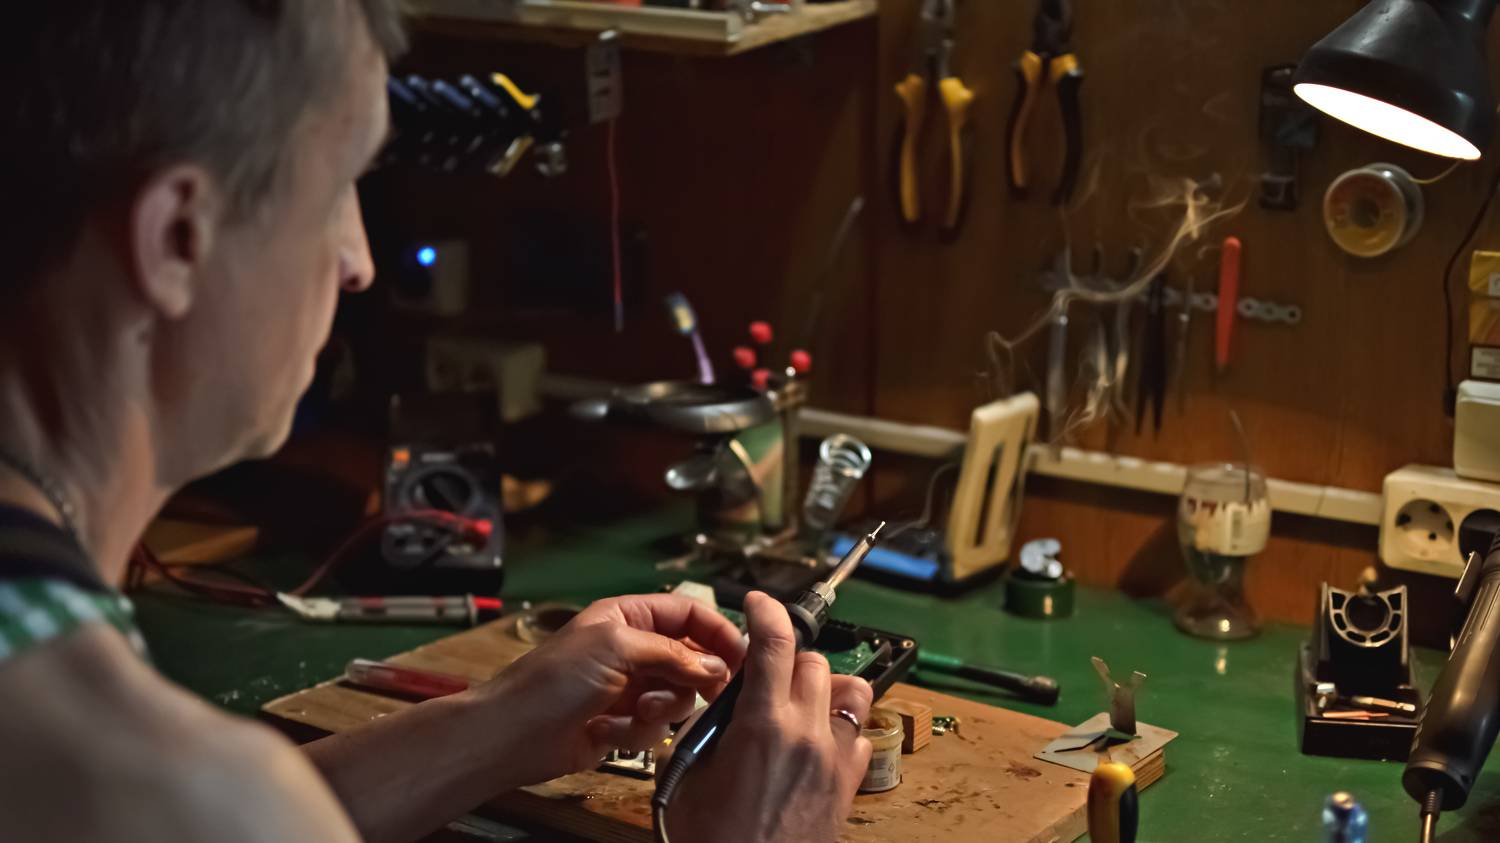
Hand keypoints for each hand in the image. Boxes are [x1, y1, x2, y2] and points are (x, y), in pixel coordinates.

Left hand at [477, 594, 745, 784]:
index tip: (742, 656)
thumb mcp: (616, 648)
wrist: (514, 734)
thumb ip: (672, 653)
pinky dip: (635, 732)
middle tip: (701, 692)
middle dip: (691, 678)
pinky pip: (654, 727)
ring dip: (660, 708)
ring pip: (676, 697)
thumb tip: (716, 665)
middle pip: (690, 658)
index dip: (717, 632)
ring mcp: (629, 688)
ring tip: (636, 712)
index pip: (689, 614)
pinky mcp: (623, 724)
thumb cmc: (554, 679)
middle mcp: (632, 649)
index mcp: (628, 617)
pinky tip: (606, 731)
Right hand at [665, 591, 873, 842]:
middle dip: (788, 657)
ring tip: (798, 700)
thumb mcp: (690, 771)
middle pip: (813, 661)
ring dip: (822, 685)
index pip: (774, 643)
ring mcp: (835, 757)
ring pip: (848, 688)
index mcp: (763, 725)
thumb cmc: (711, 837)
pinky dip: (842, 722)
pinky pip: (859, 730)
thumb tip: (724, 697)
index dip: (768, 612)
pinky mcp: (850, 782)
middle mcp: (807, 733)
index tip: (759, 603)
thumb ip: (710, 723)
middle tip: (766, 672)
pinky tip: (818, 736)